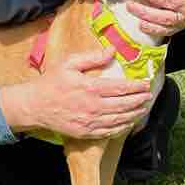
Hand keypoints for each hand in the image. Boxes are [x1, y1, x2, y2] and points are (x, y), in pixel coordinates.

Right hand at [0, 47, 152, 138]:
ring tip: (143, 108)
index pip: (121, 87)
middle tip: (149, 96)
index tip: (146, 84)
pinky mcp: (85, 133)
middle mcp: (92, 106)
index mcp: (90, 87)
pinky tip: (128, 123)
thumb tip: (112, 51)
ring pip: (119, 120)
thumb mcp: (69, 63)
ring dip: (134, 114)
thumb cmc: (52, 82)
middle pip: (124, 105)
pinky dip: (122, 128)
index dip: (136, 87)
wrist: (35, 106)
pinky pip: (109, 132)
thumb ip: (92, 57)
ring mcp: (89, 122)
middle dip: (139, 100)